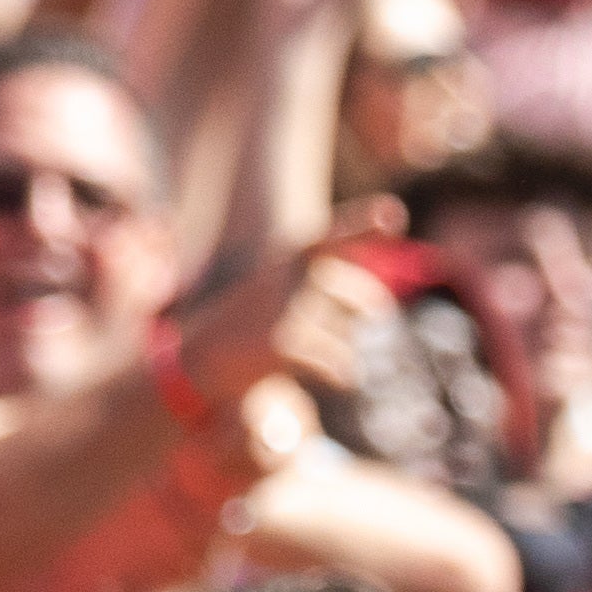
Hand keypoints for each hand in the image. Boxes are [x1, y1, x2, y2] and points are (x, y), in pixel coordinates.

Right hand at [170, 200, 401, 411]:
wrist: (200, 360)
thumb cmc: (252, 322)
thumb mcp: (281, 286)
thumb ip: (329, 284)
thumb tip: (379, 304)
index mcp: (289, 257)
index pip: (332, 237)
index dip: (364, 223)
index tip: (392, 215)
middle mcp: (288, 278)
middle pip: (362, 301)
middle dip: (363, 317)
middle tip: (351, 323)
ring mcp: (285, 310)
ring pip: (351, 339)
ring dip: (342, 353)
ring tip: (308, 353)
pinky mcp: (284, 344)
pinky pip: (340, 365)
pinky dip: (340, 376)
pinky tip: (320, 376)